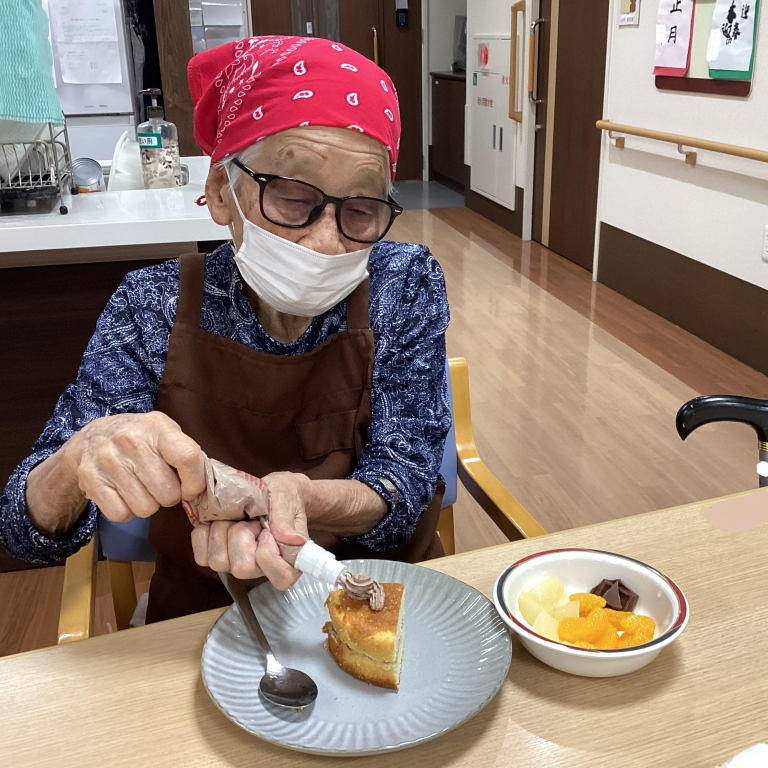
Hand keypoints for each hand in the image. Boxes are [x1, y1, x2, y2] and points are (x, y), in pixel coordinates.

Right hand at [64, 411, 205, 522]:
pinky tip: (124, 494)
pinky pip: (121, 514)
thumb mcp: (165, 433)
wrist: (91, 437)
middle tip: (160, 484)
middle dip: (169, 495)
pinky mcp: (90, 480)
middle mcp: (130, 441)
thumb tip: (203, 486)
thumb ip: (186, 453)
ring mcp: (108, 461)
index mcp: (157, 427)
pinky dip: (126, 511)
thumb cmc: (139, 437)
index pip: (187, 457)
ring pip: (146, 508)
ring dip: (148, 504)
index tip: (190, 488)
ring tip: (141, 487)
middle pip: (168, 492)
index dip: (195, 481)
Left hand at [190, 472, 309, 588]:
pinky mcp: (218, 557)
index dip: (269, 554)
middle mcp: (261, 569)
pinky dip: (205, 534)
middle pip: (241, 568)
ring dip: (223, 531)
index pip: (281, 578)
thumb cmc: (284, 496)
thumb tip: (293, 541)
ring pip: (218, 562)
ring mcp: (237, 564)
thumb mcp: (286, 501)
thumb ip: (286, 522)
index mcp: (288, 561)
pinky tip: (220, 520)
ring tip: (238, 518)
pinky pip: (201, 557)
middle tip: (251, 519)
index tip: (267, 530)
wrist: (269, 490)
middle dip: (241, 535)